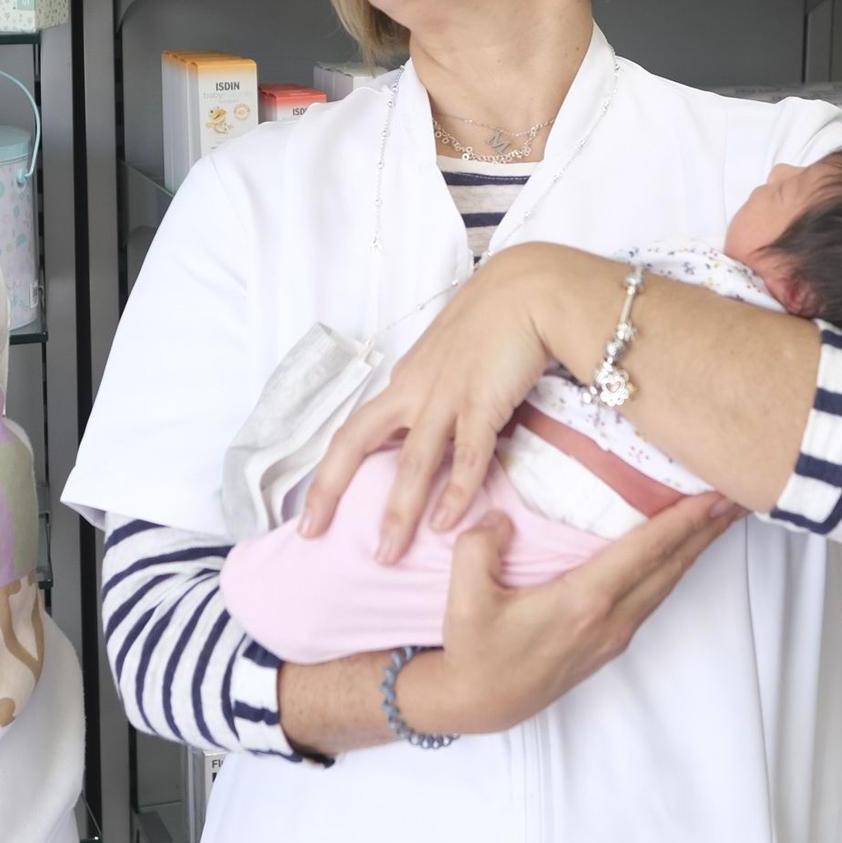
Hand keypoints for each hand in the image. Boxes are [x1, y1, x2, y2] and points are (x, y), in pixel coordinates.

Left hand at [301, 244, 554, 561]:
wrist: (529, 289)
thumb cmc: (495, 321)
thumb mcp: (450, 359)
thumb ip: (435, 393)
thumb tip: (432, 430)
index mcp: (404, 382)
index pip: (355, 432)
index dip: (329, 472)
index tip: (312, 511)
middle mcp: (414, 390)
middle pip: (357, 442)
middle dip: (331, 489)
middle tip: (312, 533)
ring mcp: (446, 396)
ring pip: (411, 461)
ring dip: (397, 510)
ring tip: (385, 553)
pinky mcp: (482, 401)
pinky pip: (466, 454)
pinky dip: (455, 491)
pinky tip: (445, 524)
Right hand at [401, 493, 740, 735]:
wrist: (479, 705)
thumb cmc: (475, 650)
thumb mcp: (463, 597)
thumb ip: (479, 548)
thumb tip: (502, 518)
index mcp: (584, 602)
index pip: (645, 552)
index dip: (683, 521)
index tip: (716, 495)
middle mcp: (610, 619)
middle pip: (670, 567)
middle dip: (706, 531)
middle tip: (738, 495)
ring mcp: (613, 635)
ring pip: (665, 584)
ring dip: (693, 549)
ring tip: (716, 519)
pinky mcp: (607, 644)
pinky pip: (651, 597)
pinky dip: (671, 568)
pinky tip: (675, 555)